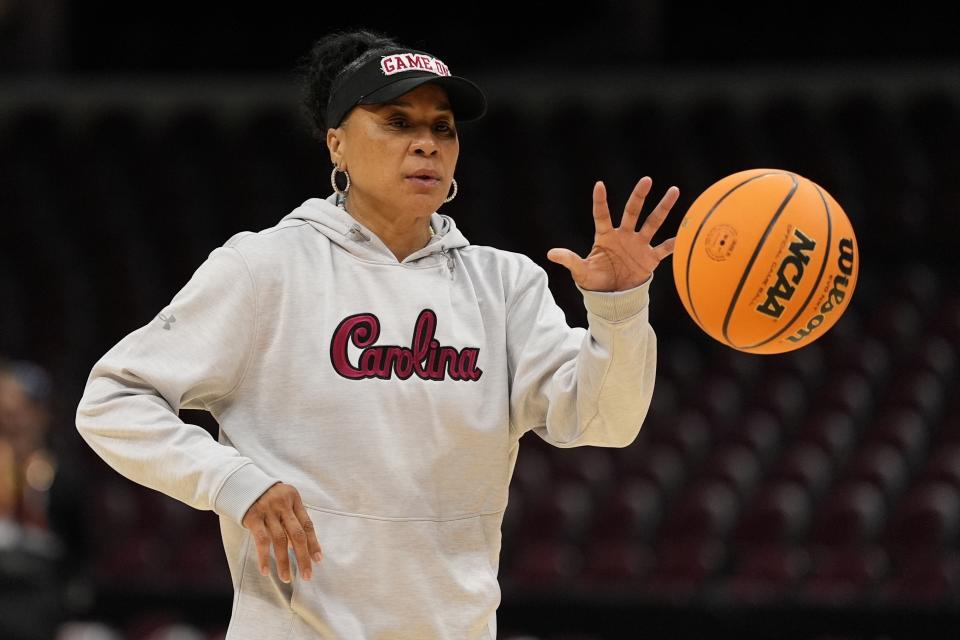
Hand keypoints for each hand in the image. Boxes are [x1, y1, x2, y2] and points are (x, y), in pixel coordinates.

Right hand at [241, 482, 322, 582]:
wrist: (241, 482)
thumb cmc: (267, 496)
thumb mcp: (283, 501)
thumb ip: (292, 520)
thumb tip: (300, 547)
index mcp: (294, 499)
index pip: (307, 525)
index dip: (314, 543)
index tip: (318, 560)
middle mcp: (283, 504)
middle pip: (297, 534)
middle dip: (303, 557)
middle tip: (307, 575)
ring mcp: (268, 510)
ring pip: (279, 540)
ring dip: (284, 561)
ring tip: (286, 578)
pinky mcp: (253, 517)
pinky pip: (261, 540)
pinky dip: (264, 557)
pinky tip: (266, 571)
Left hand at [547, 177, 677, 291]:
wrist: (612, 296)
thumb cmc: (594, 281)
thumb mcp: (581, 271)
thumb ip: (569, 260)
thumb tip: (550, 253)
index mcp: (605, 236)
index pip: (602, 215)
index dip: (600, 201)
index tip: (599, 185)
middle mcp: (624, 236)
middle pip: (632, 211)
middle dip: (639, 196)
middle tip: (646, 180)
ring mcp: (638, 245)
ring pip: (652, 222)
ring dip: (663, 208)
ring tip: (673, 190)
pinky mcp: (649, 259)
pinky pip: (664, 248)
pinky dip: (674, 243)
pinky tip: (684, 234)